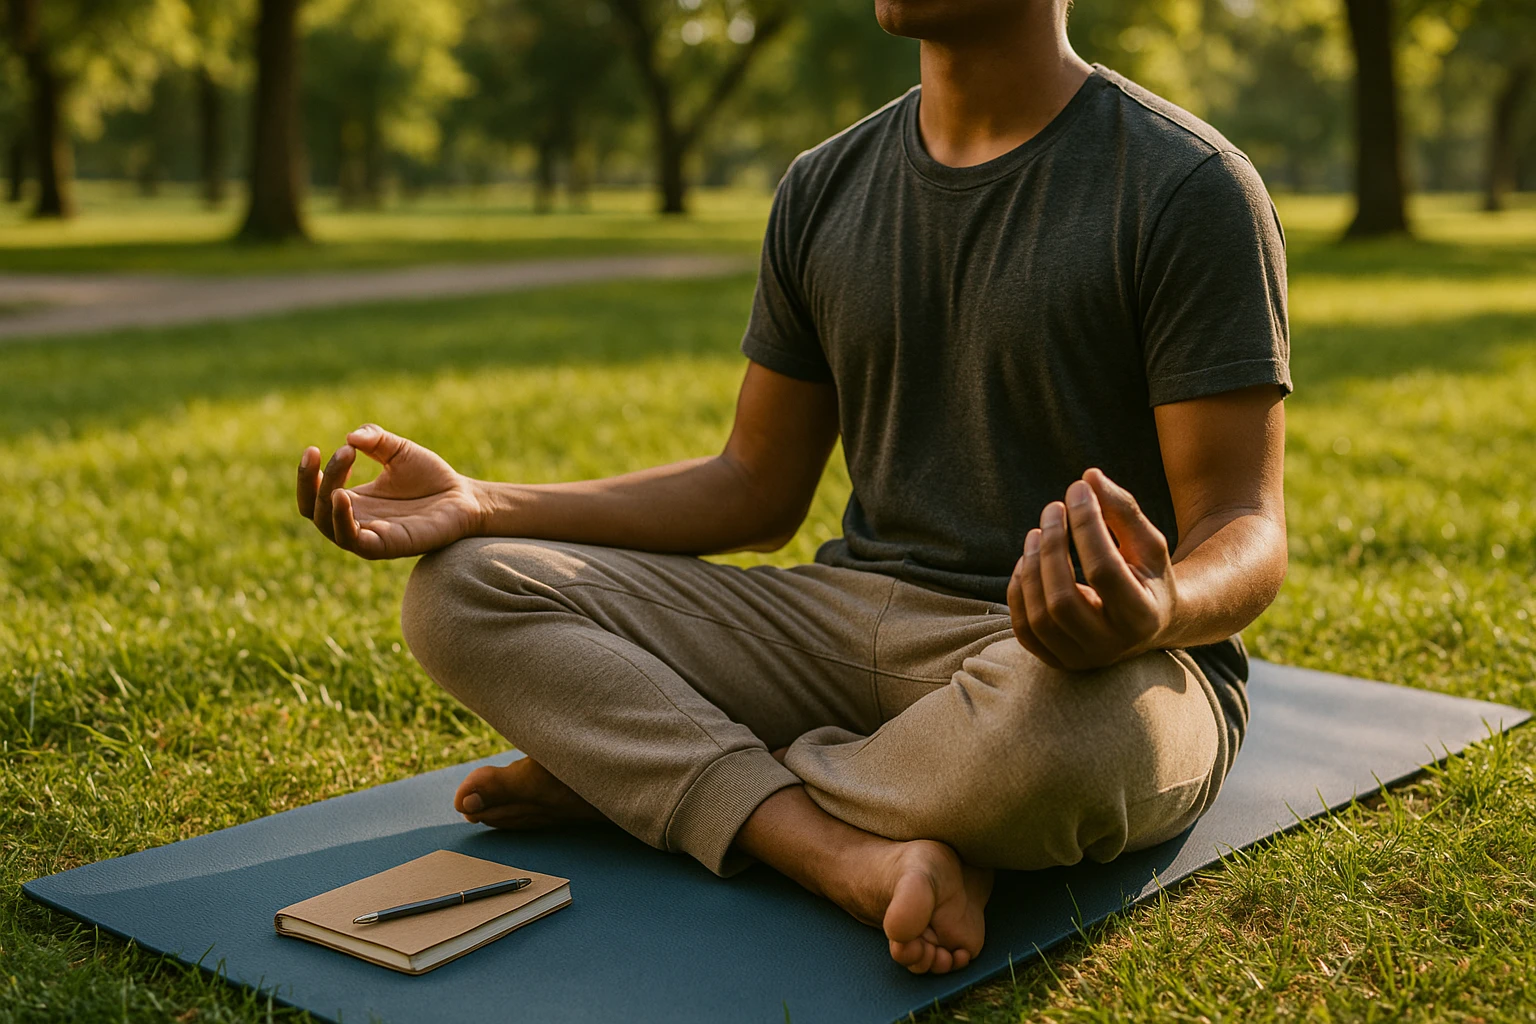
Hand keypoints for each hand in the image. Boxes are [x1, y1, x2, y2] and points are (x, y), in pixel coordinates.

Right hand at [297, 424, 485, 558]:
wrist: (465, 497)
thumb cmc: (430, 477)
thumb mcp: (398, 450)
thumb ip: (375, 439)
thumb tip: (351, 437)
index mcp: (354, 500)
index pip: (313, 494)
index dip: (307, 474)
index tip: (314, 449)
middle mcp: (357, 519)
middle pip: (312, 509)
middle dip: (314, 480)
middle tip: (343, 452)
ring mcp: (369, 534)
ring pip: (327, 526)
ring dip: (326, 497)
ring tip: (343, 467)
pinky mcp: (385, 546)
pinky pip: (352, 541)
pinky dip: (341, 521)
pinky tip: (344, 497)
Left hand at [1007, 468, 1176, 670]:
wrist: (1148, 624)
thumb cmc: (1147, 575)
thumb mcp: (1148, 544)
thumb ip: (1124, 511)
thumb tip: (1088, 477)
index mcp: (1142, 616)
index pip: (1104, 570)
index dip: (1086, 525)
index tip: (1077, 489)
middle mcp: (1111, 646)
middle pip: (1063, 599)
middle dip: (1052, 548)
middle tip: (1052, 509)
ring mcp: (1081, 658)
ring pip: (1039, 617)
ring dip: (1031, 567)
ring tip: (1037, 531)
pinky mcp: (1058, 660)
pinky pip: (1024, 630)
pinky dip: (1018, 592)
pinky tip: (1027, 560)